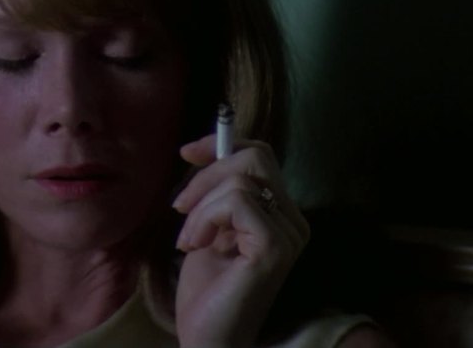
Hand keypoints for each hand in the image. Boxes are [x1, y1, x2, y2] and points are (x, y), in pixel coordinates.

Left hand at [172, 135, 309, 347]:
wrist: (208, 338)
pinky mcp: (275, 246)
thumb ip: (218, 193)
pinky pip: (237, 202)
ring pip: (240, 180)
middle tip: (179, 205)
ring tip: (188, 239)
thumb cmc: (207, 290)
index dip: (223, 145)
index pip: (260, 156)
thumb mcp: (210, 227)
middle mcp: (293, 221)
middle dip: (207, 173)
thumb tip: (205, 149)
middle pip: (255, 158)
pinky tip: (194, 246)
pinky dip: (205, 218)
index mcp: (281, 214)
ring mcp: (288, 234)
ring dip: (199, 206)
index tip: (188, 153)